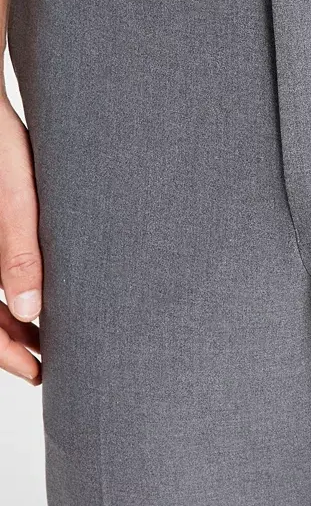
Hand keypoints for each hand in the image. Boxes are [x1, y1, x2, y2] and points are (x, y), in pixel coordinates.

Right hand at [0, 94, 40, 384]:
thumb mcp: (13, 194)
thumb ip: (18, 249)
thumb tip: (30, 311)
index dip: (5, 354)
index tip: (39, 372)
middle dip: (11, 341)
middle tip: (51, 358)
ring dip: (11, 317)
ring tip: (51, 330)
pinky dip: (9, 287)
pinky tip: (37, 292)